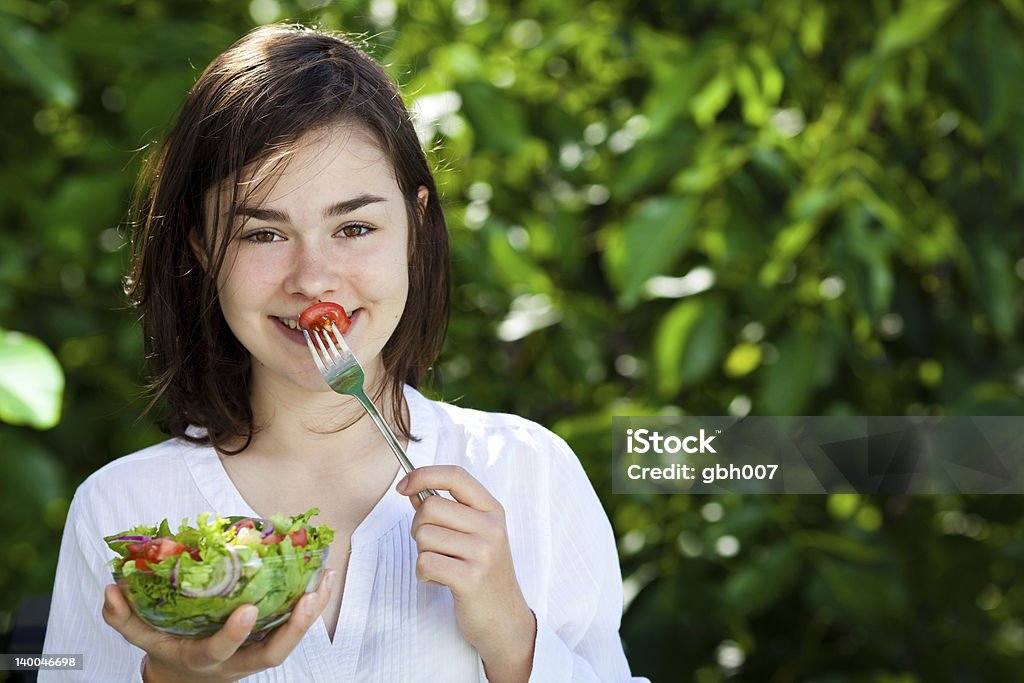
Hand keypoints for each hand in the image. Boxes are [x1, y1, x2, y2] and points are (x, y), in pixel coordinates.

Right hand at [102, 570, 335, 682]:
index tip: (247, 609)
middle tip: (307, 598)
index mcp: (203, 659)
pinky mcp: (270, 640)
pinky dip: (312, 604)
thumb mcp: (142, 637)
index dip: (234, 634)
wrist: (189, 678)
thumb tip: (109, 588)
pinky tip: (324, 576)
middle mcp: (236, 661)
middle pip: (271, 655)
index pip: (219, 651)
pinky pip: (295, 626)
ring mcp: (256, 653)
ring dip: (311, 612)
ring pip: (290, 641)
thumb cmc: (168, 650)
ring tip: (325, 578)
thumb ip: (123, 617)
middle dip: (292, 630)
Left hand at [398, 466, 535, 682]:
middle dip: (418, 527)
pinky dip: (424, 573)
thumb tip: (412, 489)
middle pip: (430, 507)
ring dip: (423, 553)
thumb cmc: (484, 573)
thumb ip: (446, 510)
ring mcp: (483, 553)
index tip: (403, 486)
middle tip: (432, 545)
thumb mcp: (473, 534)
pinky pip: (425, 563)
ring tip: (443, 565)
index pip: (455, 476)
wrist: (505, 619)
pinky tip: (442, 580)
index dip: (423, 475)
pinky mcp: (470, 579)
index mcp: (492, 510)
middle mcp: (491, 527)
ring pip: (424, 536)